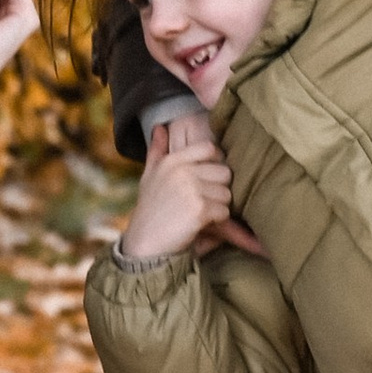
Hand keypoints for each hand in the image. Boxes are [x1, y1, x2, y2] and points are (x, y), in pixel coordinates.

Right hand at [119, 115, 261, 260]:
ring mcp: (191, 189)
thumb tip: (159, 127)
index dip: (214, 164)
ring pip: (226, 193)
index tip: (207, 181)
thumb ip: (156, 151)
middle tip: (203, 203)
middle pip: (224, 172)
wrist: (145, 245)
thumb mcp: (149, 177)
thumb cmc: (150, 211)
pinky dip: (217, 221)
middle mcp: (182, 171)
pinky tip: (200, 225)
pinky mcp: (200, 209)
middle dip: (218, 189)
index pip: (209, 148)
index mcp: (172, 161)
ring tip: (199, 215)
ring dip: (218, 207)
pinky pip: (224, 211)